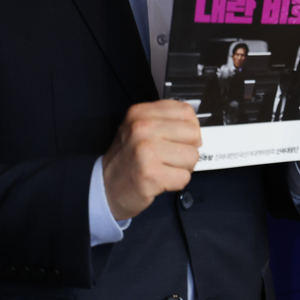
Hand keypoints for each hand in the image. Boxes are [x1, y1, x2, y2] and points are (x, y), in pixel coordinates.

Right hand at [102, 100, 201, 220]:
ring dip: (183, 167)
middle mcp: (142, 128)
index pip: (186, 111)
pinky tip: (160, 180)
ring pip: (192, 156)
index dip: (188, 128)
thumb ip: (165, 120)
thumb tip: (194, 124)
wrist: (104, 188)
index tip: (177, 138)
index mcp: (141, 113)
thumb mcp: (138, 128)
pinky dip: (176, 182)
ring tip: (164, 168)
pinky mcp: (151, 175)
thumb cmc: (127, 159)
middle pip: (194, 134)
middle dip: (188, 148)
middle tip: (169, 157)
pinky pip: (184, 177)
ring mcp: (146, 152)